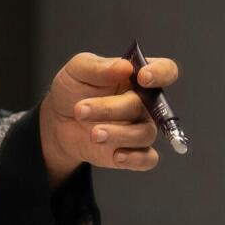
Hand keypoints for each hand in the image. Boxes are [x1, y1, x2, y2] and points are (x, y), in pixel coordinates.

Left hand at [38, 51, 182, 183]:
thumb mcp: (78, 71)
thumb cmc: (73, 91)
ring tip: (93, 134)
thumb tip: (125, 66)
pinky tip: (116, 155)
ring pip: (146, 133)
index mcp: (137, 77)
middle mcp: (145, 103)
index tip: (141, 77)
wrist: (58, 122)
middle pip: (150, 105)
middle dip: (113, 108)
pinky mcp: (133, 152)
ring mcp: (141, 128)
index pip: (166, 70)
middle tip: (81, 110)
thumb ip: (99, 67)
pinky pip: (147, 158)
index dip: (160, 73)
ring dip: (118, 134)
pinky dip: (135, 158)